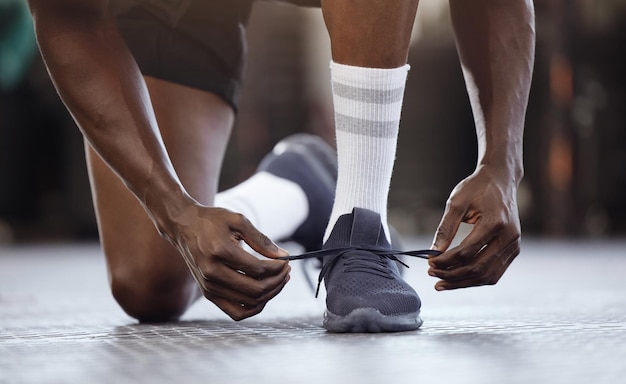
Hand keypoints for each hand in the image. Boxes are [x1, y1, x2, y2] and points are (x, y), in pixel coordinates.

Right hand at [161, 205, 290, 320]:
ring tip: (279, 280)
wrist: (184, 227)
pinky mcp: (209, 294)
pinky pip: (236, 312)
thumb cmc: (212, 221)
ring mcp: (209, 287)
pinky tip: (264, 293)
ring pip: (249, 303)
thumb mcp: (238, 221)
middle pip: (256, 290)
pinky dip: (254, 307)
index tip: (286, 259)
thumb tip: (283, 257)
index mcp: (220, 252)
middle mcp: (212, 273)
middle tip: (286, 270)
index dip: (278, 267)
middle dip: (277, 282)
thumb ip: (261, 240)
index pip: (258, 270)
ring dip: (270, 294)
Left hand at [429, 165, 520, 289]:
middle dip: (452, 275)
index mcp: (495, 222)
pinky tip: (457, 279)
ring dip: (463, 282)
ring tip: (442, 283)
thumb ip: (445, 228)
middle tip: (432, 274)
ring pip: (487, 275)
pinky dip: (475, 279)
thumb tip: (433, 253)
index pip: (467, 251)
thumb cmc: (477, 188)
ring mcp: (514, 245)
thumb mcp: (456, 202)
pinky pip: (494, 272)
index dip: (446, 261)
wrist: (501, 180)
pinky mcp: (513, 250)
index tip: (429, 262)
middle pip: (478, 268)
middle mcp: (509, 236)